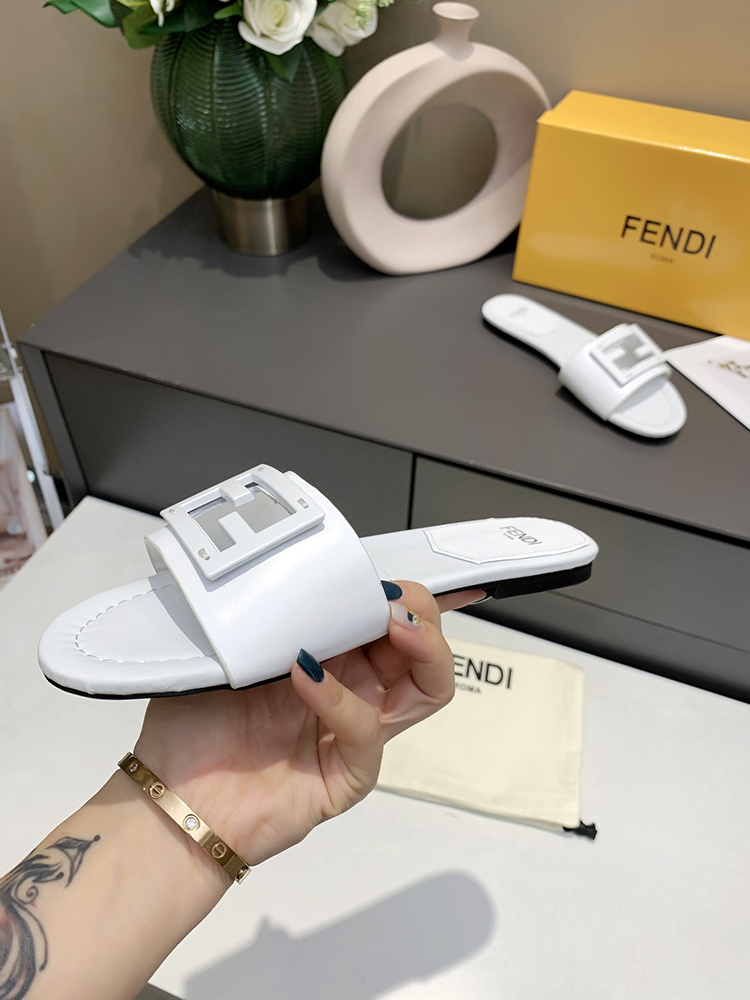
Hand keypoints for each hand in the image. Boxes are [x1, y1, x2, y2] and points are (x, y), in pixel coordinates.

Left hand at [134, 583, 481, 872]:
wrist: (171, 799)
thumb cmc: (194, 726)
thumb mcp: (227, 649)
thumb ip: (265, 611)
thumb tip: (287, 565)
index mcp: (332, 655)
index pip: (388, 617)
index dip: (407, 594)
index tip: (398, 568)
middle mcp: (354, 689)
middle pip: (423, 647)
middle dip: (420, 611)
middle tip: (392, 597)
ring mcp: (355, 732)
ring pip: (427, 689)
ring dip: (420, 648)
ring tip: (391, 623)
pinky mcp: (347, 774)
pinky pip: (366, 731)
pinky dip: (342, 699)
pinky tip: (306, 673)